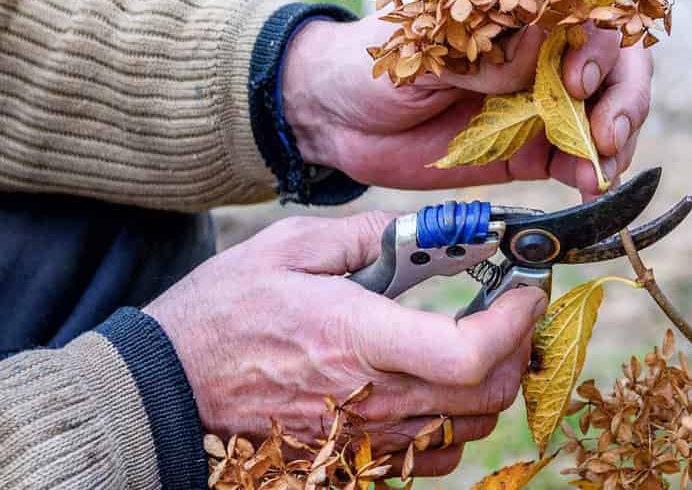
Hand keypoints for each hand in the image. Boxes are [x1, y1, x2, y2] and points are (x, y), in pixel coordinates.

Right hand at [145, 211, 546, 475]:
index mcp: (357, 336)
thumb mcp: (288, 246)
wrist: (165, 390)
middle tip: (513, 310)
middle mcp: (371, 397)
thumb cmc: (221, 314)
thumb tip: (430, 230)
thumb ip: (368, 235)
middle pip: (486, 395)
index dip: (515, 323)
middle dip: (518, 348)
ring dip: (491, 384)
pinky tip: (439, 386)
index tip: (525, 290)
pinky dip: (455, 425)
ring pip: (468, 428)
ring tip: (481, 341)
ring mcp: (364, 439)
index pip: (469, 353)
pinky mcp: (353, 463)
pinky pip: (432, 458)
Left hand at [281, 15, 651, 197]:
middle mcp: (541, 51)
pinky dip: (591, 173)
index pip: (587, 13)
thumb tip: (542, 46)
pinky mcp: (529, 150)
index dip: (598, 46)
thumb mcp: (425, 45)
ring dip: (617, 139)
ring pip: (605, 112)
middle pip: (615, 63)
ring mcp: (540, 101)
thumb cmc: (375, 60)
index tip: (577, 80)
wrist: (334, 118)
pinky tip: (589, 186)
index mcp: (520, 11)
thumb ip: (484, 52)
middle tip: (606, 134)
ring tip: (602, 168)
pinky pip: (576, 160)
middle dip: (623, 97)